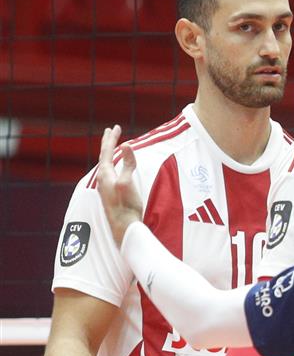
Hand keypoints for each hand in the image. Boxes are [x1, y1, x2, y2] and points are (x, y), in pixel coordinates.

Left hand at [95, 125, 143, 244]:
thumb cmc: (127, 206)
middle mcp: (102, 179)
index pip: (107, 152)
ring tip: (111, 146)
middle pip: (104, 156)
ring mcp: (105, 187)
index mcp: (105, 174)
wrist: (124, 227)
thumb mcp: (128, 182)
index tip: (116, 127)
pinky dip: (111, 163)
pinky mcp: (110, 193)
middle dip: (108, 143)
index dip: (112, 139)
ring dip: (108, 153)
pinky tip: (113, 167)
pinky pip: (108, 171)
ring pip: (105, 164)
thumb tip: (126, 145)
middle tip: (110, 131)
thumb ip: (128, 164)